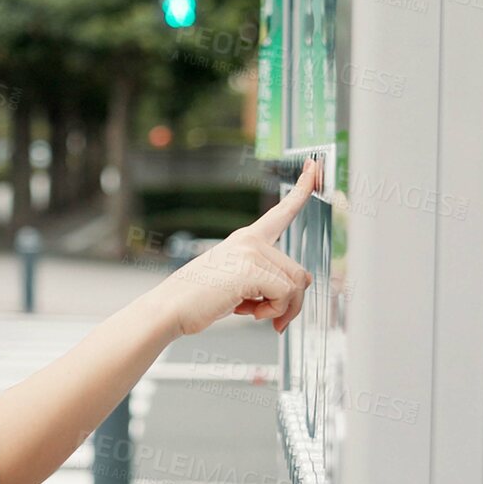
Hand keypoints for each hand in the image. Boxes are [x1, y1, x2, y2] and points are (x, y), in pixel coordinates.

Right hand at [164, 156, 320, 336]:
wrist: (169, 308)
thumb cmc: (198, 299)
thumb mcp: (236, 283)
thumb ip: (267, 278)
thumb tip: (303, 283)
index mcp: (245, 239)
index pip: (280, 212)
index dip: (302, 189)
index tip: (314, 165)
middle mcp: (250, 240)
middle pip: (298, 272)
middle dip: (289, 302)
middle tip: (268, 317)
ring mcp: (251, 252)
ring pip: (295, 285)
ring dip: (280, 308)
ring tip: (253, 313)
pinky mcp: (252, 269)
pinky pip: (285, 294)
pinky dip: (274, 311)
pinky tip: (248, 312)